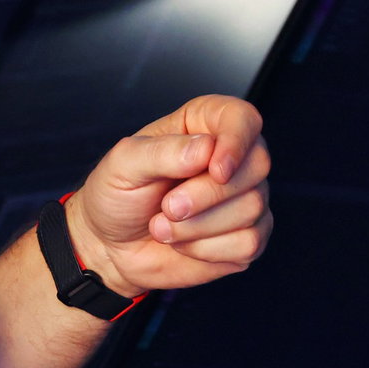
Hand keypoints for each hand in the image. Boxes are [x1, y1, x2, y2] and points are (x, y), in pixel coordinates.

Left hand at [67, 94, 271, 295]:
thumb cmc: (117, 195)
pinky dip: (207, 249)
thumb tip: (206, 148)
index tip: (216, 169)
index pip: (242, 118)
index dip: (236, 141)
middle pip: (256, 164)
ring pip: (252, 207)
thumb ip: (162, 151)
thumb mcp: (124, 164)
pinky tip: (183, 244)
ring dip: (198, 226)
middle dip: (208, 194)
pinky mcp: (247, 236)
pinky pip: (248, 243)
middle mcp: (231, 157)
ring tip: (163, 225)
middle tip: (167, 206)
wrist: (112, 246)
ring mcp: (244, 198)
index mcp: (202, 125)